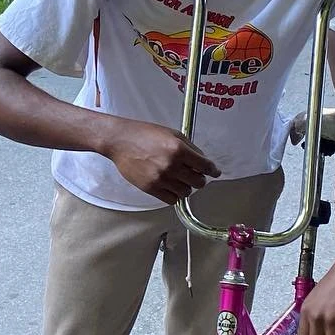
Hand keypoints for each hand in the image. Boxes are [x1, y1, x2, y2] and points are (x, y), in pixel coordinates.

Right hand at [103, 121, 219, 203]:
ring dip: (186, 187)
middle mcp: (171, 165)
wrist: (120, 141)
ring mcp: (160, 178)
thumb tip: (203, 161)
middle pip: (198, 182)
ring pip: (186, 193)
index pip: (205, 166)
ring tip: (180, 180)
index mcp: (178, 149)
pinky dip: (175, 195)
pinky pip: (172, 200)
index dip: (213, 170)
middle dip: (199, 179)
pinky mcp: (150, 188)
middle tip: (195, 174)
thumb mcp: (172, 133)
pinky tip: (171, 186)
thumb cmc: (144, 134)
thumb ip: (190, 147)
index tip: (215, 172)